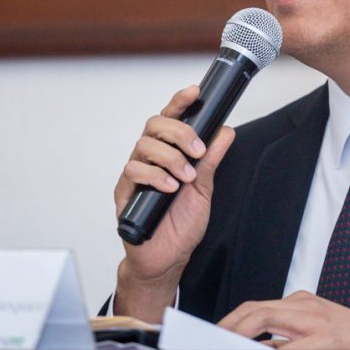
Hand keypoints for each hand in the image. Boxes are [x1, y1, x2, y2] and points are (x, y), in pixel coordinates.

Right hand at [112, 85, 235, 320]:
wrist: (167, 258)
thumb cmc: (182, 223)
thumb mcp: (204, 188)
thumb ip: (211, 159)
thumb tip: (225, 132)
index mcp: (169, 152)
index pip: (171, 118)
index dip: (180, 101)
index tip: (195, 91)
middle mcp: (150, 158)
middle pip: (154, 124)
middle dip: (179, 132)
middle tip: (198, 150)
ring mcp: (136, 173)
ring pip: (143, 145)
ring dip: (170, 157)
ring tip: (186, 177)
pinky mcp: (124, 192)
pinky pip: (133, 171)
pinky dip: (155, 176)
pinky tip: (170, 188)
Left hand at [218, 291, 349, 349]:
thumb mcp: (318, 328)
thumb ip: (286, 333)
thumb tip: (252, 347)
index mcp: (302, 302)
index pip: (255, 309)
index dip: (230, 323)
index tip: (213, 337)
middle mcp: (306, 307)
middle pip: (253, 311)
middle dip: (227, 328)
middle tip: (209, 344)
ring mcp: (315, 324)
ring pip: (264, 325)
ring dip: (241, 339)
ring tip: (224, 348)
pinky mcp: (324, 342)